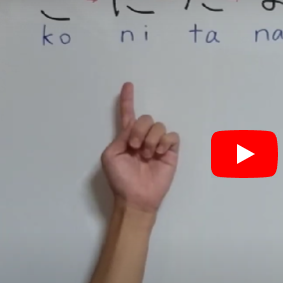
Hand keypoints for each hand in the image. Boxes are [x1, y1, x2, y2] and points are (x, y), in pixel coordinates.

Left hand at [101, 83, 179, 213]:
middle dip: (139, 130)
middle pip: (146, 118)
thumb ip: (120, 137)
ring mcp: (157, 145)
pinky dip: (164, 143)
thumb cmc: (120, 180)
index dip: (127, 100)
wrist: (136, 197)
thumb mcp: (111, 156)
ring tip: (147, 155)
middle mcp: (143, 138)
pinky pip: (172, 137)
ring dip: (151, 139)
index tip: (127, 84)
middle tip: (134, 147)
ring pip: (159, 126)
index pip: (127, 114)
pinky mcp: (170, 153)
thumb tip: (133, 129)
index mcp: (126, 138)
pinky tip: (158, 153)